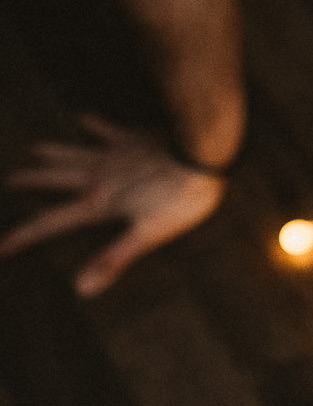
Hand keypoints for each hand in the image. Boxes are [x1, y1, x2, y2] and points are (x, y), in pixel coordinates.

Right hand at [1, 114, 224, 295]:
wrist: (200, 155)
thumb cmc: (180, 198)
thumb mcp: (148, 235)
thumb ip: (113, 259)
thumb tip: (80, 288)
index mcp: (98, 203)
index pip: (49, 224)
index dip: (22, 237)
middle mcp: (97, 177)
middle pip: (53, 180)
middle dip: (29, 182)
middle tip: (7, 182)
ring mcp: (113, 155)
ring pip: (72, 153)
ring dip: (52, 152)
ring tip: (33, 149)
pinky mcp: (133, 139)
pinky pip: (107, 130)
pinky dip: (94, 125)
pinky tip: (83, 117)